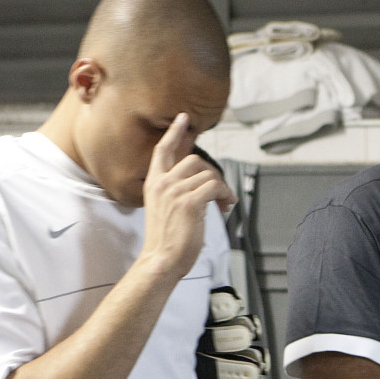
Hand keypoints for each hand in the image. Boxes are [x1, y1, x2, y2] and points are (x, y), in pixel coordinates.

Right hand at [139, 113, 236, 278]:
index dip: (174, 132)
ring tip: (224, 204)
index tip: (183, 118)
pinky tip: (225, 206)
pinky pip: (215, 187)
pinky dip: (225, 195)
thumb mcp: (165, 208)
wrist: (161, 260)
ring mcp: (174, 191)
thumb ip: (177, 191)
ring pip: (209, 174)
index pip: (163, 150)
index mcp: (154, 183)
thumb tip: (203, 185)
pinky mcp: (189, 203)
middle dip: (213, 174)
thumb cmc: (166, 240)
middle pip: (195, 160)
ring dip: (223, 188)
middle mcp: (162, 183)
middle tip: (221, 194)